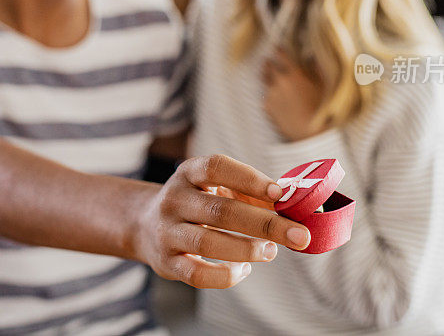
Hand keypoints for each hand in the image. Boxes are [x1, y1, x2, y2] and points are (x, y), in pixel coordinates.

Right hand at [134, 154, 310, 288]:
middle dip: (265, 224)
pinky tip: (244, 269)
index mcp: (189, 173)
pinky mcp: (167, 262)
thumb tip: (292, 206)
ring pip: (209, 243)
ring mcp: (167, 231)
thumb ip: (251, 193)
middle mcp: (174, 199)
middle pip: (221, 211)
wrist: (144, 224)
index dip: (249, 179)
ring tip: (271, 251)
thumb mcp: (216, 187)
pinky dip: (226, 275)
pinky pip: (198, 275)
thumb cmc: (198, 203)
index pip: (216, 167)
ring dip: (248, 250)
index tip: (280, 193)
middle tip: (298, 235)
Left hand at [263, 48, 327, 141]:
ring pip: (264, 80)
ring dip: (265, 75)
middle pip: (268, 67)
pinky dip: (269, 93)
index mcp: (294, 75)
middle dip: (268, 62)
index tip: (276, 47)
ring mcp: (271, 95)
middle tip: (268, 59)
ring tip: (265, 72)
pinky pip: (266, 96)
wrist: (309, 132)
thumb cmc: (319, 109)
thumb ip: (315, 69)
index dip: (278, 50)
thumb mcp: (322, 86)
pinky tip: (272, 94)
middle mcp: (280, 82)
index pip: (282, 57)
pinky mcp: (266, 107)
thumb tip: (311, 58)